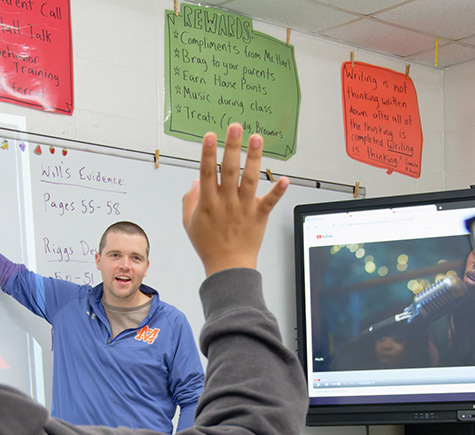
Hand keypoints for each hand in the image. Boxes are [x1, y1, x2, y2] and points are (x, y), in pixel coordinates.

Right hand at [182, 123, 289, 275]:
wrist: (228, 267)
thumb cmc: (208, 245)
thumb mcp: (189, 222)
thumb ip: (189, 200)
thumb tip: (195, 180)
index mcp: (208, 202)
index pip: (207, 172)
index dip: (207, 153)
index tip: (209, 136)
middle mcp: (227, 202)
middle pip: (229, 170)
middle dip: (231, 147)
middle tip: (235, 127)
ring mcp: (244, 208)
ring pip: (250, 179)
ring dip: (253, 158)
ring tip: (256, 138)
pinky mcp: (259, 216)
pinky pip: (270, 202)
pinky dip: (278, 191)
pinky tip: (285, 179)